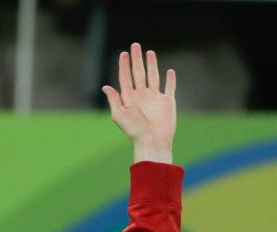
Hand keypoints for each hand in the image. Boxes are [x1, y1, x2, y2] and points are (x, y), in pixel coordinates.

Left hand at [101, 44, 176, 164]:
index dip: (124, 65)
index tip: (123, 53)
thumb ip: (114, 100)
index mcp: (129, 98)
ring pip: (153, 76)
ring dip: (151, 64)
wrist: (152, 141)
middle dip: (136, 59)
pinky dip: (171, 80)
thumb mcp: (119, 115)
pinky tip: (169, 71)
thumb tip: (105, 87)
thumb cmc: (134, 131)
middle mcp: (142, 96)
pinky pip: (170, 88)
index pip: (125, 77)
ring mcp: (155, 98)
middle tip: (135, 45)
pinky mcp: (167, 102)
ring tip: (149, 52)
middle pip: (138, 73)